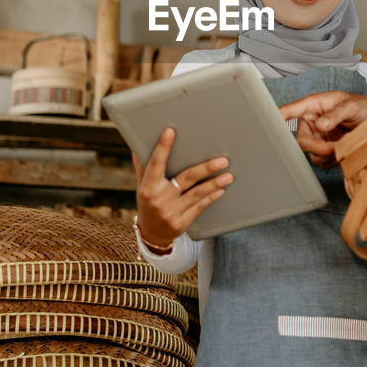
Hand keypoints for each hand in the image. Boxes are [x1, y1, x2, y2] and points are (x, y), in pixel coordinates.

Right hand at [132, 127, 232, 249]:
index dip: (162, 148)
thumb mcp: (142, 184)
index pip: (155, 164)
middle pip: (185, 179)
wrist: (151, 234)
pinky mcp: (182, 223)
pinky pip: (200, 207)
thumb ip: (143, 165)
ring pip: (197, 194)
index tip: (170, 132)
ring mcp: (171, 212)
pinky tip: (221, 190)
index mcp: (148, 187)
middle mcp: (160, 199)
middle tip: (223, 160)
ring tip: (228, 175)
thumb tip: (138, 143)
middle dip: (205, 168)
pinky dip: (211, 197)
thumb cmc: (148, 202)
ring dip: (214, 183)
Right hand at [278, 91, 366, 167]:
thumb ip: (336, 114)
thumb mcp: (352, 106)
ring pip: (311, 153)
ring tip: (344, 145)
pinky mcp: (324, 150)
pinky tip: (344, 151)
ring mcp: (317, 137)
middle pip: (301, 141)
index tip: (270, 123)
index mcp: (313, 105)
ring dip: (327, 154)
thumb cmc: (362, 107)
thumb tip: (321, 124)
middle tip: (333, 148)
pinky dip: (332, 160)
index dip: (278, 117)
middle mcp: (311, 122)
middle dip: (317, 147)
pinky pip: (321, 161)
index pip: (290, 110)